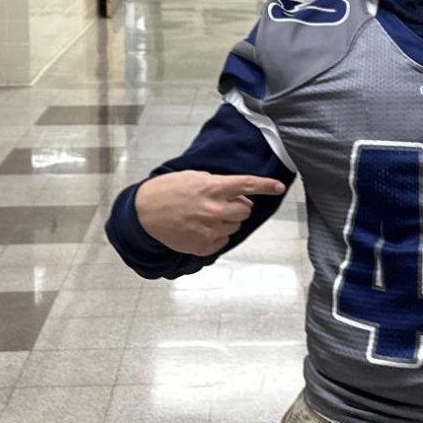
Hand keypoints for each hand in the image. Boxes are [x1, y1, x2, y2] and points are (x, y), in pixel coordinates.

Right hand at [135, 171, 285, 256]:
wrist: (143, 212)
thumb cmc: (168, 190)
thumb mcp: (195, 177)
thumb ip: (219, 184)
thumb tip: (239, 193)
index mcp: (214, 188)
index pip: (248, 185)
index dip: (267, 186)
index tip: (279, 187)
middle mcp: (215, 209)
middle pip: (245, 211)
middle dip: (238, 207)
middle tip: (221, 204)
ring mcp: (210, 230)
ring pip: (235, 228)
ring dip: (227, 222)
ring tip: (205, 216)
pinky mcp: (202, 246)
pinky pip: (223, 242)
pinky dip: (216, 236)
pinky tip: (200, 229)